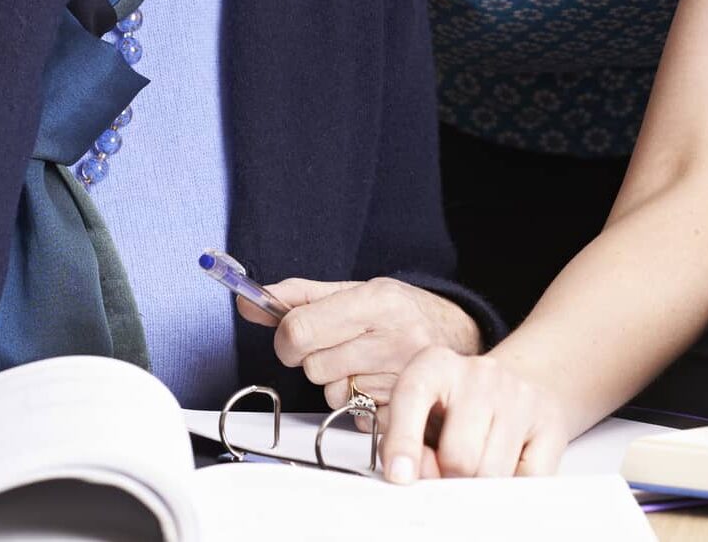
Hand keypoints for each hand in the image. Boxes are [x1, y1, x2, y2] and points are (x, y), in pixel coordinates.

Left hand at [237, 276, 482, 407]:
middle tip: (342, 347)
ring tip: (366, 365)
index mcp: (378, 300)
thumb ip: (300, 296)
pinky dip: (360, 406)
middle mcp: (395, 337)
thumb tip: (248, 301)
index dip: (286, 338)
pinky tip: (378, 385)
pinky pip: (355, 417)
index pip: (299, 329)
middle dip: (318, 360)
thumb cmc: (403, 312)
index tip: (295, 337)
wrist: (459, 336)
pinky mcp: (406, 410)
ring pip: (332, 394)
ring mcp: (404, 377)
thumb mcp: (356, 291)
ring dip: (340, 384)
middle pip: (312, 366)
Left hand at [375, 346, 569, 481]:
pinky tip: (507, 464)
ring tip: (479, 461)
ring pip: (492, 473)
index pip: (412, 397)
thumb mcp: (417, 420)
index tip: (400, 476)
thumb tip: (415, 475)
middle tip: (449, 469)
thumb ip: (403, 445)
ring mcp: (519, 394)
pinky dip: (513, 485)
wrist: (514, 387)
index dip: (403, 442)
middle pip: (458, 457)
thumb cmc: (453, 412)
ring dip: (481, 483)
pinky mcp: (550, 419)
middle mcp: (479, 372)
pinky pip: (528, 479)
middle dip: (450, 477)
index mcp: (434, 365)